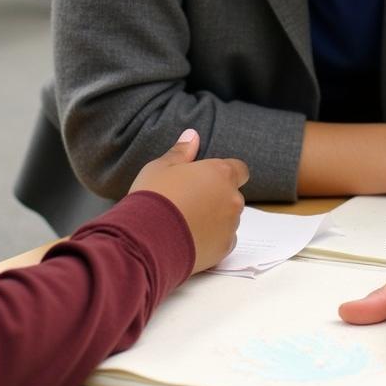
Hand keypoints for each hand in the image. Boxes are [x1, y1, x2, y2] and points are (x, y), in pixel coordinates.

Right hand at [130, 129, 247, 274]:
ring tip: (186, 222)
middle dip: (217, 197)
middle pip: (232, 195)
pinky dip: (211, 239)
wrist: (146, 240)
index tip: (208, 179)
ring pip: (228, 219)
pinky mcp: (223, 250)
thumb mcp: (161, 167)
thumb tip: (192, 135)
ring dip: (214, 218)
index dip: (226, 173)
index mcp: (220, 174)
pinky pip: (223, 240)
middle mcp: (232, 199)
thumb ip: (181, 151)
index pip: (240, 169)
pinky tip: (189, 238)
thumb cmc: (154, 197)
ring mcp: (230, 226)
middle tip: (189, 200)